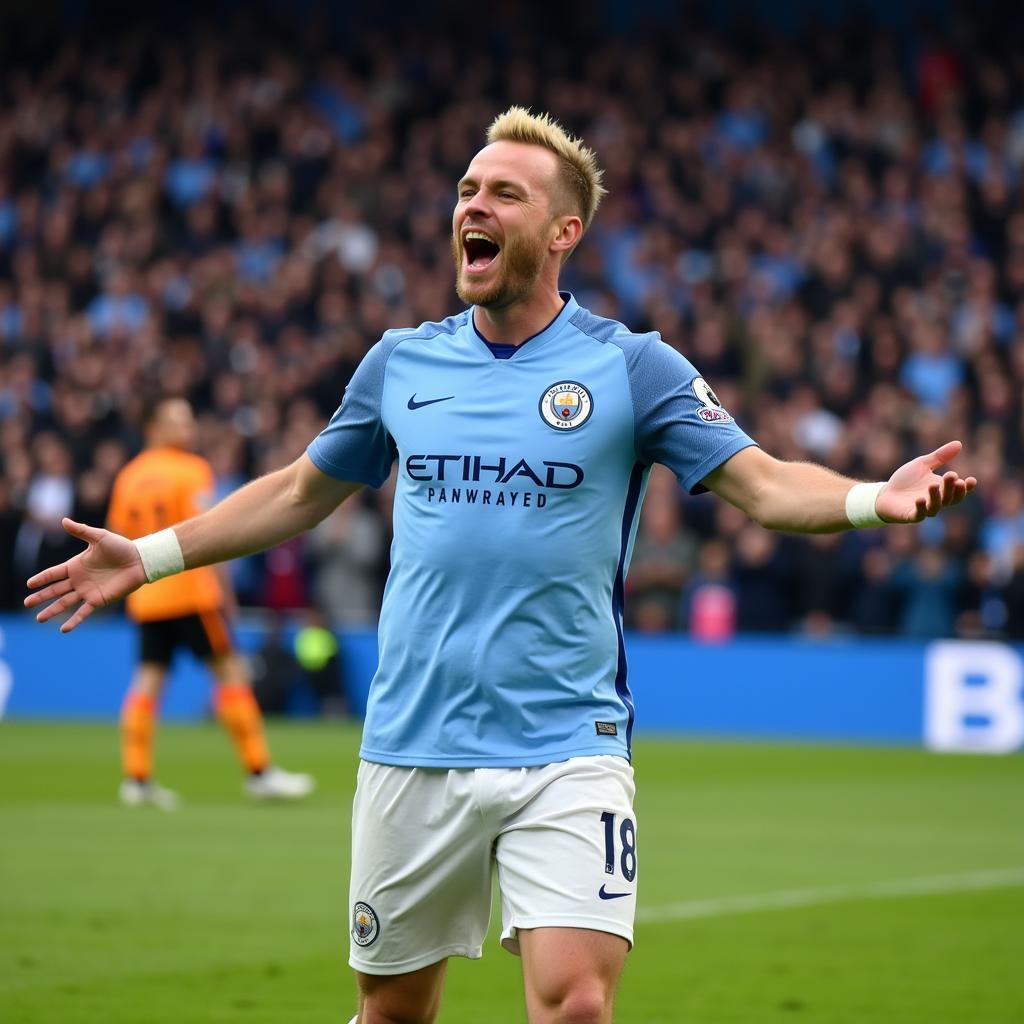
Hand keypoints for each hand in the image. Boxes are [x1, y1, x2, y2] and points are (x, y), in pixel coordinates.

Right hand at [24, 518, 147, 632]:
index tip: (28, 584)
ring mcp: (88, 591)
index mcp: (76, 566)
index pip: (53, 574)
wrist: (139, 560)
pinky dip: (74, 621)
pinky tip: (64, 630)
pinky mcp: (99, 600)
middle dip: (40, 596)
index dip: (41, 578)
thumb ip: (81, 531)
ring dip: (52, 610)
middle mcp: (79, 580)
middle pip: (55, 590)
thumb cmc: (121, 547)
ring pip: (65, 603)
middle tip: (26, 603)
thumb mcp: (99, 537)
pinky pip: (84, 612)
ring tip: (38, 618)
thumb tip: (63, 520)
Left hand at [876, 440, 976, 523]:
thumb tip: (959, 443)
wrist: (885, 493)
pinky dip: (921, 508)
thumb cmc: (906, 479)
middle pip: (950, 498)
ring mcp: (924, 509)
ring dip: (936, 496)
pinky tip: (920, 499)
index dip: (967, 487)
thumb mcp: (923, 464)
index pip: (959, 491)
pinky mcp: (911, 515)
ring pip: (936, 507)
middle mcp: (937, 501)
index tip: (971, 480)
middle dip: (952, 488)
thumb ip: (940, 457)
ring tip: (933, 485)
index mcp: (942, 489)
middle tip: (951, 475)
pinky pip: (919, 514)